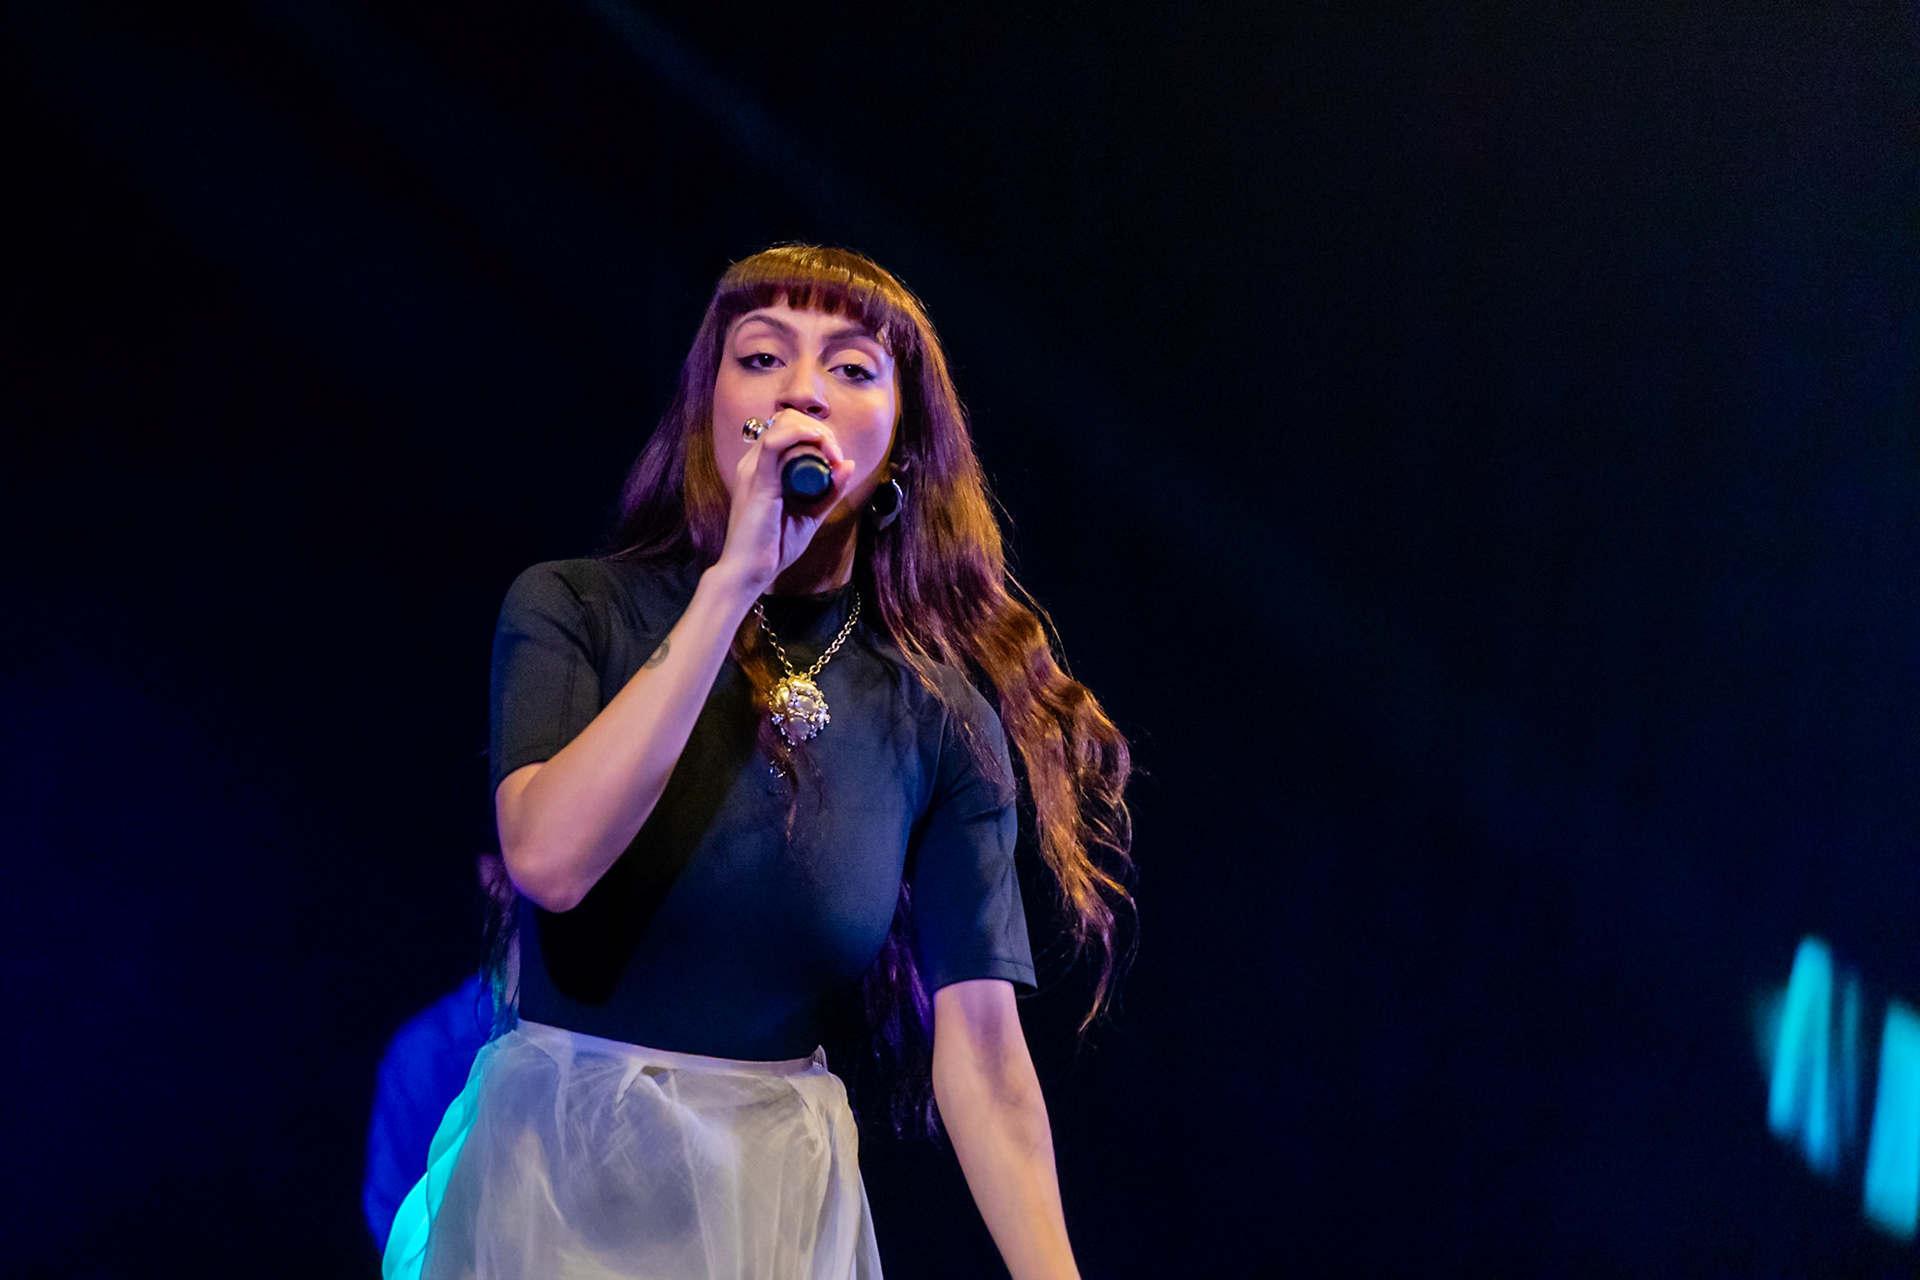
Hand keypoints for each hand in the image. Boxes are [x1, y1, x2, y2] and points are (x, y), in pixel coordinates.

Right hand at [713, 411, 856, 592]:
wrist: (749, 573)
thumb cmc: (774, 546)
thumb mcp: (811, 515)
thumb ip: (829, 491)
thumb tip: (848, 463)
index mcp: (762, 467)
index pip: (788, 428)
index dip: (818, 434)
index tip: (837, 457)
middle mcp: (753, 462)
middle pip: (787, 420)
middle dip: (820, 430)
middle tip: (837, 456)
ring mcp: (752, 469)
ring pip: (783, 425)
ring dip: (816, 434)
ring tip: (833, 456)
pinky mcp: (757, 481)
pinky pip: (775, 443)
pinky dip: (801, 436)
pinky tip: (820, 445)